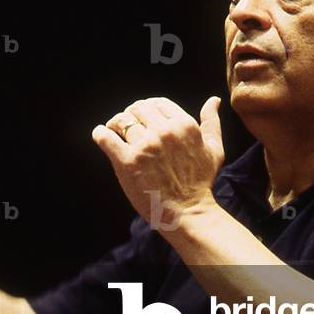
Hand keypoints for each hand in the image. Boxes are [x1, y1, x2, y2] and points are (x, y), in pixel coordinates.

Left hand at [92, 96, 224, 230]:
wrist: (188, 212)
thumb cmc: (200, 182)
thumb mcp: (214, 149)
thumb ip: (211, 122)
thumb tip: (213, 100)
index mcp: (184, 125)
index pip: (157, 103)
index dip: (146, 108)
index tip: (142, 118)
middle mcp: (164, 132)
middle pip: (137, 109)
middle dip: (130, 115)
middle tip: (126, 126)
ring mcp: (145, 146)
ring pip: (120, 120)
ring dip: (115, 125)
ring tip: (114, 133)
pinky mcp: (127, 161)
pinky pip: (105, 137)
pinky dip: (100, 133)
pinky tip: (102, 136)